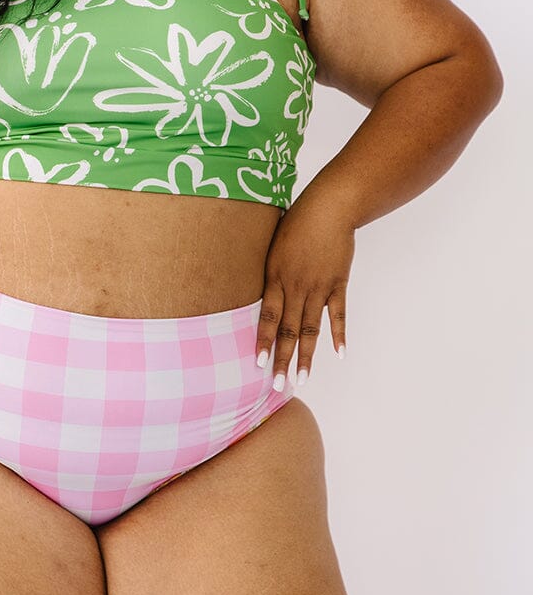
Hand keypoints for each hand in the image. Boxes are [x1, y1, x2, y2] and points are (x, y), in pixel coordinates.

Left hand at [256, 198, 354, 387]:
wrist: (328, 208)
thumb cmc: (296, 221)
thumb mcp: (271, 244)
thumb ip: (266, 270)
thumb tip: (255, 289)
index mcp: (275, 277)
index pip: (267, 317)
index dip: (264, 342)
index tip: (259, 365)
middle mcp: (295, 286)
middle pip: (288, 330)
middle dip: (282, 359)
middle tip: (278, 386)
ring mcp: (319, 287)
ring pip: (310, 328)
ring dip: (306, 355)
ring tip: (302, 379)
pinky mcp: (338, 283)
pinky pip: (338, 314)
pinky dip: (338, 334)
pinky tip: (338, 354)